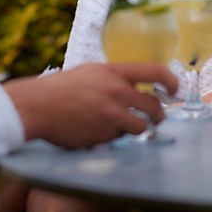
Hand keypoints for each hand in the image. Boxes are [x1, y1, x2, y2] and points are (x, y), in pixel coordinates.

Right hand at [3, 63, 178, 148]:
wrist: (37, 106)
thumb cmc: (61, 88)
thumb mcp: (91, 73)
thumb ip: (114, 79)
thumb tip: (136, 88)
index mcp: (113, 72)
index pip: (155, 71)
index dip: (171, 81)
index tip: (175, 89)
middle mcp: (116, 92)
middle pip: (154, 106)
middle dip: (159, 115)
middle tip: (156, 117)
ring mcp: (111, 116)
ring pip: (141, 127)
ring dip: (138, 129)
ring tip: (127, 127)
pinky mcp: (103, 136)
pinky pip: (119, 139)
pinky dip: (115, 138)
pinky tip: (99, 131)